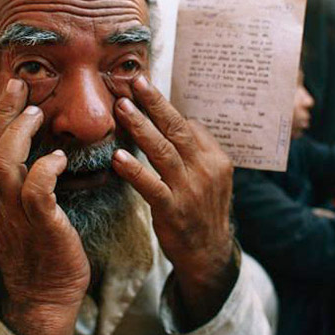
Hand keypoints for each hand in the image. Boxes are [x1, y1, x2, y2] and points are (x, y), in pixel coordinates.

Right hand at [0, 79, 89, 334]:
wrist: (44, 296)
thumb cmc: (32, 253)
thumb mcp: (6, 221)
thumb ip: (5, 191)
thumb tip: (15, 159)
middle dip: (0, 113)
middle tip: (17, 85)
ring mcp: (14, 215)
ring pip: (6, 163)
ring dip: (21, 132)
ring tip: (36, 112)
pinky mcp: (41, 223)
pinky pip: (37, 188)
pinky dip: (46, 167)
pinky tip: (59, 156)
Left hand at [112, 76, 235, 328]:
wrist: (209, 252)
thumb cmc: (204, 209)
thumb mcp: (212, 176)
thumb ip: (197, 150)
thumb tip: (183, 120)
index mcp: (215, 158)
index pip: (188, 125)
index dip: (164, 106)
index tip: (143, 87)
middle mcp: (205, 169)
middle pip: (177, 130)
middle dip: (155, 103)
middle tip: (136, 82)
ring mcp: (190, 190)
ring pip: (163, 151)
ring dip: (141, 127)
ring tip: (122, 107)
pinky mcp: (173, 210)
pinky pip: (151, 186)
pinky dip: (135, 170)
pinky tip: (118, 157)